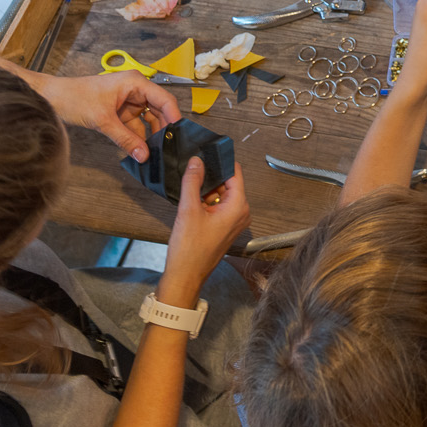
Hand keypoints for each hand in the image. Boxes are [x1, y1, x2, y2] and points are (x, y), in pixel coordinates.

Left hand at [35, 72, 181, 162]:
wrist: (51, 98)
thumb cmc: (74, 97)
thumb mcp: (102, 120)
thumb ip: (125, 139)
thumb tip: (144, 155)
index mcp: (135, 83)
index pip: (164, 99)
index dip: (174, 117)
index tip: (178, 135)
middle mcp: (135, 90)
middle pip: (159, 110)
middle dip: (162, 129)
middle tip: (167, 148)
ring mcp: (128, 101)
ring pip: (148, 120)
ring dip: (150, 135)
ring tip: (154, 152)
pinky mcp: (120, 112)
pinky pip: (135, 125)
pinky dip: (138, 137)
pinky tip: (140, 150)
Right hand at [158, 158, 250, 304]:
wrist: (185, 277)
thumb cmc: (189, 249)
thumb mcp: (188, 210)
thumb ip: (192, 182)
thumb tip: (196, 161)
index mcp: (238, 206)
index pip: (235, 173)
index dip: (222, 161)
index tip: (209, 150)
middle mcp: (241, 213)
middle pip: (228, 183)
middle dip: (212, 175)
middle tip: (193, 165)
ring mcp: (233, 222)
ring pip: (221, 195)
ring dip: (207, 189)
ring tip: (189, 182)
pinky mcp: (224, 228)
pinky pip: (218, 207)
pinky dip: (206, 201)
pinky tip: (191, 199)